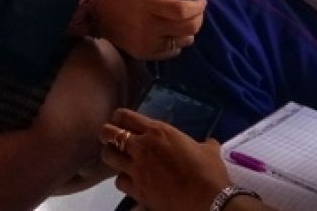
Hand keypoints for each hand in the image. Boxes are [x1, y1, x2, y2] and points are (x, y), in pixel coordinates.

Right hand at [95, 0, 205, 60]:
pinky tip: (170, 30)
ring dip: (189, 29)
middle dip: (199, 17)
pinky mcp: (146, 54)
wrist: (97, 14)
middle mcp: (148, 27)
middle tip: (196, 9)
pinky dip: (178, 40)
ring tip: (182, 19)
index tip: (201, 0)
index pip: (181, 10)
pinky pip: (173, 51)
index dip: (197, 6)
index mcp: (147, 4)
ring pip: (184, 41)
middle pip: (188, 27)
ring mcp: (147, 44)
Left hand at [100, 109, 230, 210]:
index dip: (117, 117)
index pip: (125, 116)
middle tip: (111, 138)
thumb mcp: (208, 150)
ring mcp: (137, 169)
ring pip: (108, 157)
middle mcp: (142, 147)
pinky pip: (119, 182)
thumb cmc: (209, 171)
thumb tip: (210, 144)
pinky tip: (130, 181)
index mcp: (158, 131)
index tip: (118, 120)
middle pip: (109, 134)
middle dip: (107, 135)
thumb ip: (203, 144)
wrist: (207, 199)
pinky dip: (123, 180)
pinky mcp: (136, 190)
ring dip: (112, 157)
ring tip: (118, 159)